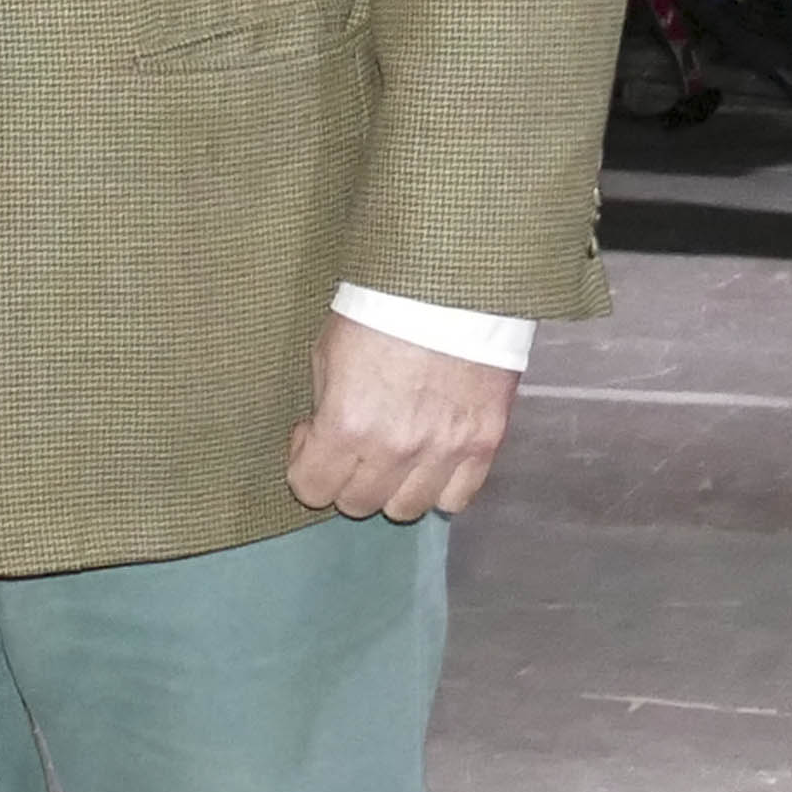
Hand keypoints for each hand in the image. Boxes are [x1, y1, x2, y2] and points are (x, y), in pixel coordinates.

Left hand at [284, 315, 514, 522]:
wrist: (451, 283)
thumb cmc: (381, 309)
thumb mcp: (327, 352)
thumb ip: (325, 407)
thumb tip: (320, 438)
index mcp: (347, 424)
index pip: (312, 488)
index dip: (306, 463)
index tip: (312, 437)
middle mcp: (396, 448)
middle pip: (358, 504)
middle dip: (346, 476)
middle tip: (353, 442)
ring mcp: (444, 450)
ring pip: (406, 508)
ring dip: (393, 487)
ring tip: (394, 452)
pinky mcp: (485, 443)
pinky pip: (457, 498)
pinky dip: (440, 486)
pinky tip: (431, 459)